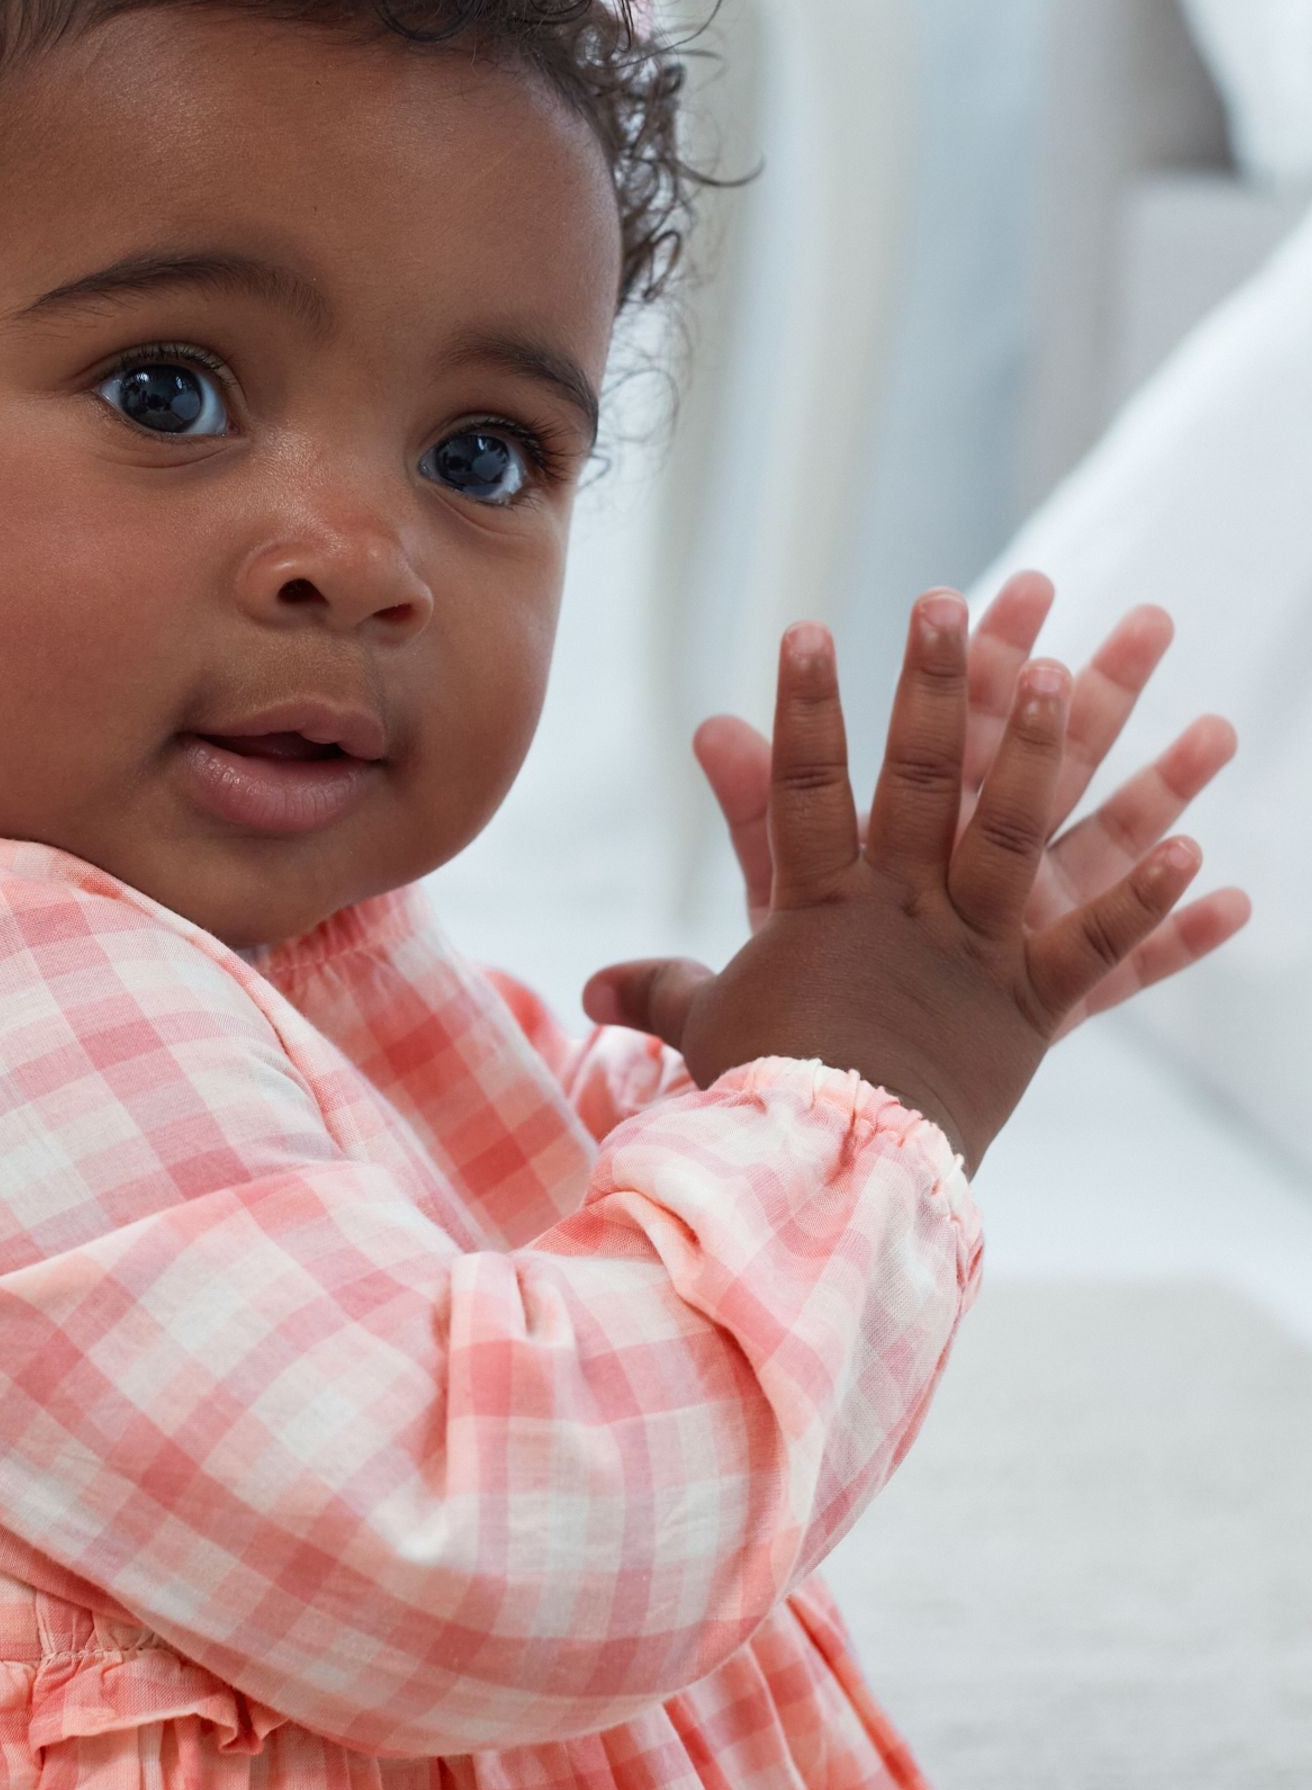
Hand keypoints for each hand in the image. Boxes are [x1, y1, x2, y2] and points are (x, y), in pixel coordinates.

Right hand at [583, 592, 1206, 1170]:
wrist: (831, 1187)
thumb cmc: (764, 1105)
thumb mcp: (710, 1033)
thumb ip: (661, 990)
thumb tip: (588, 985)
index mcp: (820, 910)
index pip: (804, 791)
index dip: (802, 710)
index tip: (803, 629)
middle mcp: (902, 913)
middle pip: (921, 780)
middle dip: (933, 684)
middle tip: (945, 601)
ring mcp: (974, 954)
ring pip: (1017, 836)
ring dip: (1047, 751)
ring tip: (1073, 672)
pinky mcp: (1033, 1011)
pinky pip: (1097, 951)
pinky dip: (1150, 908)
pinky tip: (1200, 855)